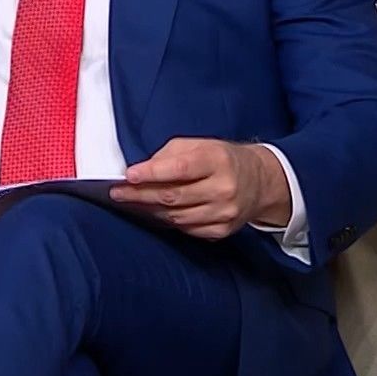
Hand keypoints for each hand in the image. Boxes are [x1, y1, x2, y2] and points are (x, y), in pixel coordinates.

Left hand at [111, 139, 290, 240]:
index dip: (151, 173)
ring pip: (176, 216)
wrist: (259, 181)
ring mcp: (224, 212)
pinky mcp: (222, 230)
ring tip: (131, 202)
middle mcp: (223, 188)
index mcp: (217, 160)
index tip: (128, 175)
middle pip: (173, 196)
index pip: (179, 169)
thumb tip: (141, 171)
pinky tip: (154, 213)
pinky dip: (167, 221)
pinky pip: (186, 229)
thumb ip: (169, 155)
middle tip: (117, 193)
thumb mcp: (198, 145)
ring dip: (149, 210)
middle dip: (140, 195)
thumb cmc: (221, 159)